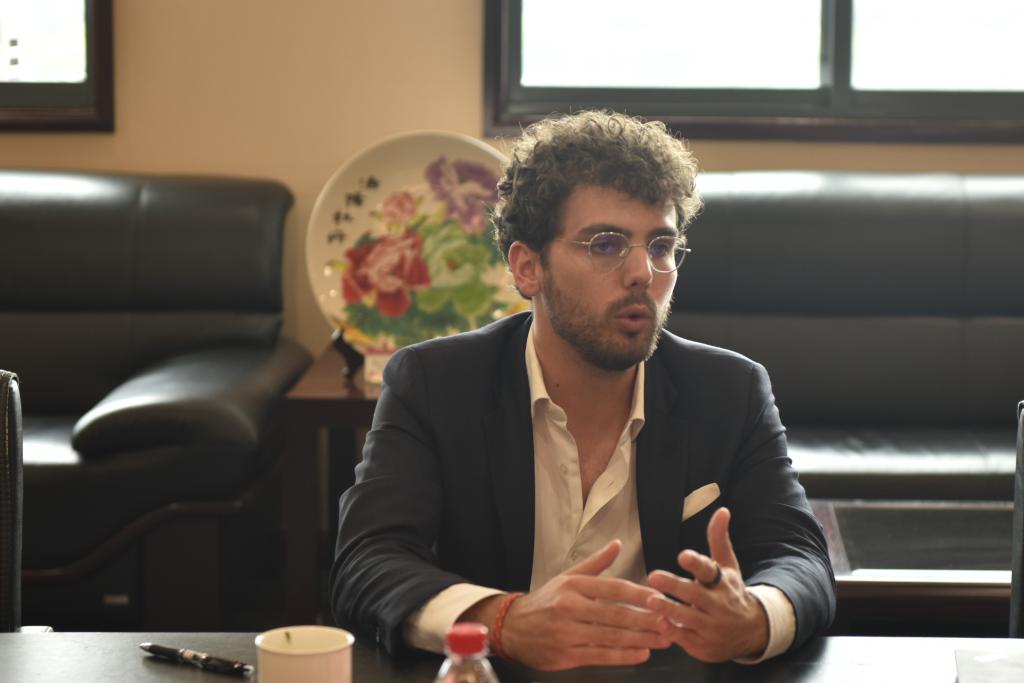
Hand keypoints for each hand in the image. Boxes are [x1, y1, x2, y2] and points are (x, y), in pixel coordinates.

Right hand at [466, 539, 672, 669]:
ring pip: (611, 637)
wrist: (512, 627)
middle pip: (616, 614)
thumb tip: (617, 544)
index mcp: (573, 585)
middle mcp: (570, 607)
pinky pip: (600, 656)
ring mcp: (567, 633)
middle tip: (669, 621)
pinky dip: (623, 656)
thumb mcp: (567, 576)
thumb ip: (596, 563)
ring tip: (663, 639)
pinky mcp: (565, 655)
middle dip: (646, 619)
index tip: (660, 597)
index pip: (612, 588)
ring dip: (641, 639)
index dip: (639, 593)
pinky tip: (642, 653)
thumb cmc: (545, 600)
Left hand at [645, 507, 768, 661]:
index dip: (696, 562)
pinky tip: (658, 624)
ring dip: (670, 610)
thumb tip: (722, 510)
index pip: (709, 570)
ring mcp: (712, 626)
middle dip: (674, 586)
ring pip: (689, 618)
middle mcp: (719, 604)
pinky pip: (686, 639)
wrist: (751, 632)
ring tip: (651, 601)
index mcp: (722, 582)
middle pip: (695, 594)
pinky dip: (673, 632)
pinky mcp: (703, 645)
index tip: (682, 555)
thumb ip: (718, 539)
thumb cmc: (730, 592)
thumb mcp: (727, 566)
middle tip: (653, 576)